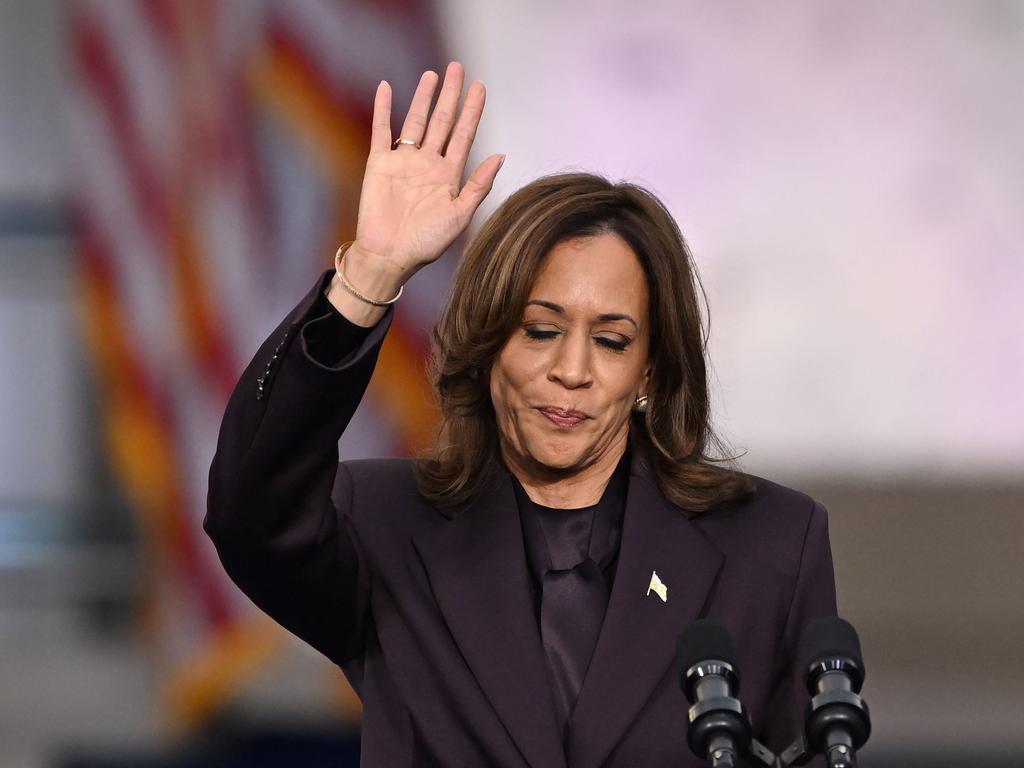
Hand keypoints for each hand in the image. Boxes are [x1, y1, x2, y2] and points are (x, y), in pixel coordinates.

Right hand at [347, 62, 504, 285]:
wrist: (390, 256)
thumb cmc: (426, 243)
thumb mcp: (460, 215)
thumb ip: (479, 185)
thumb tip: (500, 155)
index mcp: (449, 175)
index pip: (464, 135)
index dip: (472, 111)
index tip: (480, 87)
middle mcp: (427, 163)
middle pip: (442, 121)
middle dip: (451, 95)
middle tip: (458, 67)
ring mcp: (403, 161)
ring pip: (415, 121)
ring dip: (423, 98)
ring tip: (432, 75)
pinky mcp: (379, 164)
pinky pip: (381, 131)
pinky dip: (382, 109)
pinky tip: (386, 88)